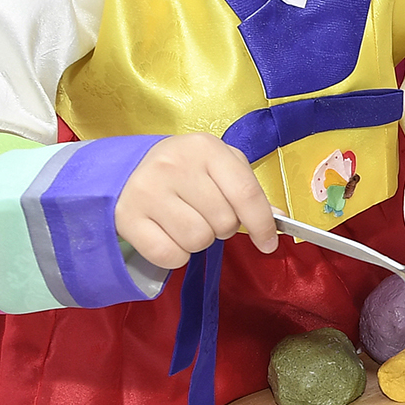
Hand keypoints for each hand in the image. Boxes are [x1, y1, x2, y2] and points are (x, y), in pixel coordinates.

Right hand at [115, 133, 278, 267]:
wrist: (128, 168)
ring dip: (199, 241)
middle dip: (223, 226)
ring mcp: (148, 191)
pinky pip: (169, 256)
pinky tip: (169, 234)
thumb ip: (247, 187)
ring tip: (188, 221)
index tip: (268, 244)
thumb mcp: (218, 163)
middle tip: (208, 214)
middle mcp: (175, 166)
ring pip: (198, 241)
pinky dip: (176, 255)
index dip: (262, 224)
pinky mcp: (128, 218)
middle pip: (223, 222)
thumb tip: (276, 217)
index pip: (245, 193)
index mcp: (205, 148)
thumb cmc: (183, 167)